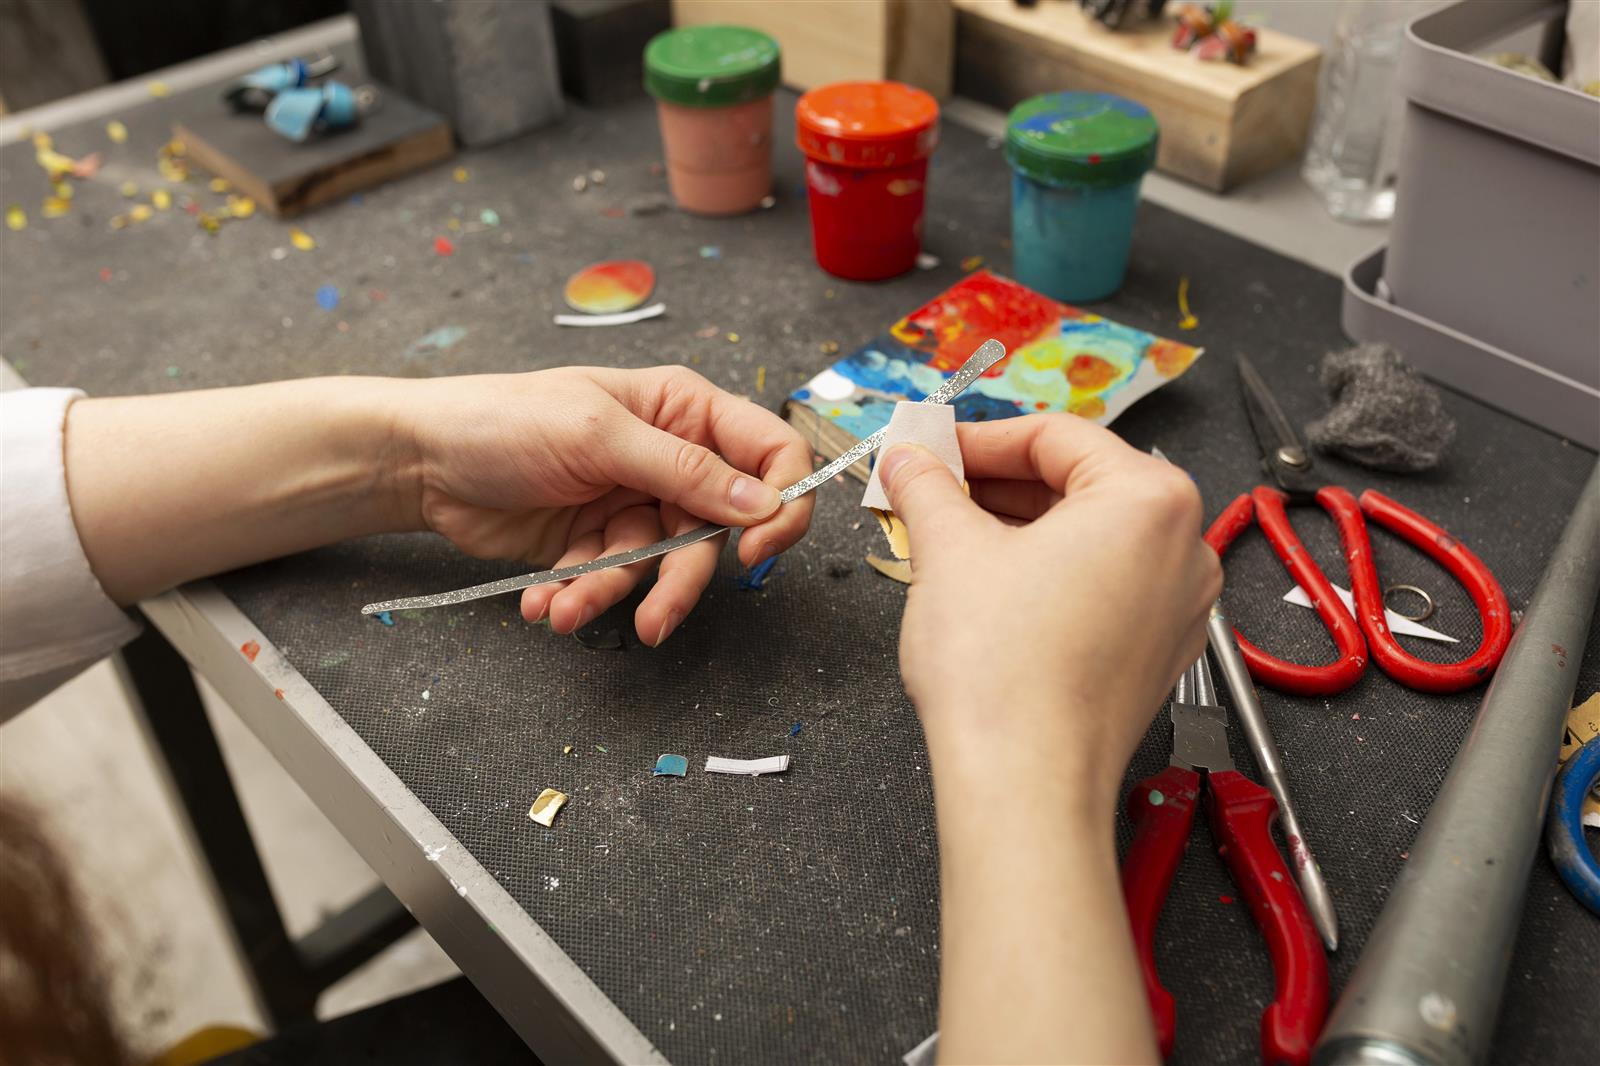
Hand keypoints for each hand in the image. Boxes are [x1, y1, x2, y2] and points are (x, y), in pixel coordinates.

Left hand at [403, 366, 814, 645]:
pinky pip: (611, 580)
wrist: (422, 461)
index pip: (769, 452)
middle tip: (655, 622)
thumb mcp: (598, 436)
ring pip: (659, 566)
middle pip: (716, 530)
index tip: (756, 546)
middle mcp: (671, 458)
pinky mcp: (598, 542)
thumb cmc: (504, 420)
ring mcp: (635, 503)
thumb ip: (684, 471)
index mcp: (684, 410)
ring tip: (563, 609)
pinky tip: (542, 601)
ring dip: (611, 593)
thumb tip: (762, 502)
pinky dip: (579, 596)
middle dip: (678, 580)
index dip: (780, 501)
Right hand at [877, 414, 1220, 803]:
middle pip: (1076, 483)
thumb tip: (907, 457)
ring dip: (1013, 528)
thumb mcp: (948, 548)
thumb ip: (927, 485)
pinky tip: (984, 585)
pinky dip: (1044, 573)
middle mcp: (1183, 546)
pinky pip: (1099, 585)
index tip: (927, 448)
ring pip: (1086, 537)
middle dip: (992, 483)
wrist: (1024, 782)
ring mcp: (1177, 604)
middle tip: (926, 488)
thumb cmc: (1002, 669)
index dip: (976, 437)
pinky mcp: (1155, 652)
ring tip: (942, 535)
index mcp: (1151, 499)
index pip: (1055, 436)